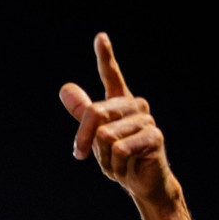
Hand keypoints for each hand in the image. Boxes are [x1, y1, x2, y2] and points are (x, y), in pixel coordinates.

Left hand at [59, 33, 175, 207]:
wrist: (141, 182)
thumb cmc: (118, 157)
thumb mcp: (95, 134)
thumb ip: (82, 111)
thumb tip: (65, 88)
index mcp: (120, 103)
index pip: (112, 75)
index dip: (105, 56)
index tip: (100, 37)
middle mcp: (136, 106)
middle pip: (95, 113)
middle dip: (83, 138)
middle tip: (82, 154)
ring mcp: (147, 120)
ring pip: (105, 135)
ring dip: (102, 157)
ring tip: (115, 162)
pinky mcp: (154, 137)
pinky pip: (118, 149)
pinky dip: (114, 165)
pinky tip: (125, 167)